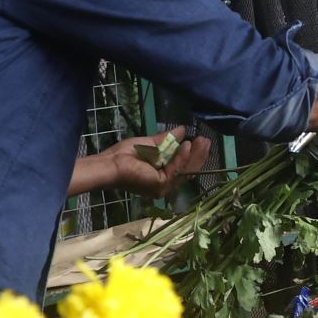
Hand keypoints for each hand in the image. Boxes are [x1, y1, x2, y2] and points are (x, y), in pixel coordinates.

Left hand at [81, 129, 212, 200]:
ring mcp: (163, 188)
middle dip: (198, 155)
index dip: (193, 155)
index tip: (201, 140)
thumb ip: (167, 140)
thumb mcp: (151, 144)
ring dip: (195, 155)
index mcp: (162, 177)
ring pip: (185, 171)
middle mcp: (165, 186)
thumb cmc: (125, 155)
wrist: (111, 163)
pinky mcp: (160, 186)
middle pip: (188, 171)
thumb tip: (183, 130)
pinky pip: (175, 170)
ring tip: (202, 141)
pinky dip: (182, 157)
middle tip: (207, 140)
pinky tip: (187, 145)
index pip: (183, 168)